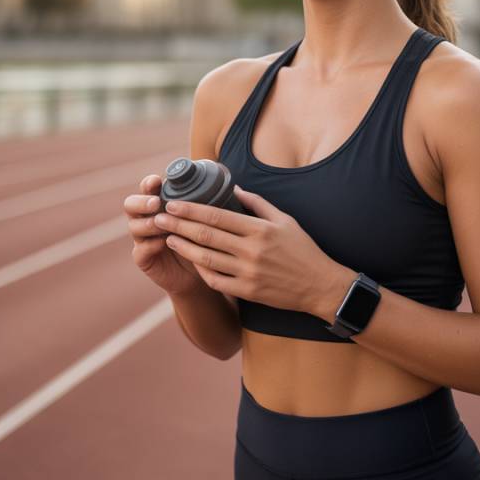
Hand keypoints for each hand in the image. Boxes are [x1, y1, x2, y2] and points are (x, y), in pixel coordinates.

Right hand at [122, 173, 205, 296]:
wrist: (202, 272)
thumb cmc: (205, 241)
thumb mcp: (206, 221)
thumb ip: (209, 204)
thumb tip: (236, 187)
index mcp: (161, 204)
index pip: (147, 188)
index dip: (149, 183)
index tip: (158, 181)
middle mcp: (148, 218)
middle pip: (131, 204)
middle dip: (142, 202)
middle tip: (156, 203)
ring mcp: (143, 239)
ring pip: (134, 226)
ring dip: (148, 223)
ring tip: (163, 225)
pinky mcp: (144, 258)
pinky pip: (140, 250)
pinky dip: (150, 245)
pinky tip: (163, 243)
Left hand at [152, 184, 348, 316]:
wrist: (320, 285)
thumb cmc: (303, 250)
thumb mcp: (285, 220)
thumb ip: (257, 204)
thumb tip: (234, 187)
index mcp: (259, 229)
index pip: (217, 216)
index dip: (191, 210)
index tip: (173, 203)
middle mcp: (251, 251)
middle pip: (206, 235)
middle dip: (179, 225)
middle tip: (159, 217)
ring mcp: (248, 273)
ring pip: (206, 259)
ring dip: (183, 247)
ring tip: (168, 237)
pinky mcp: (247, 291)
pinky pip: (216, 281)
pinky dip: (201, 270)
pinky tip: (191, 261)